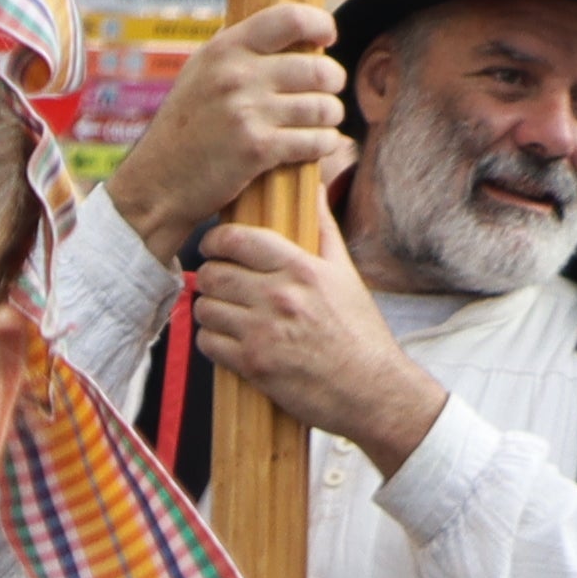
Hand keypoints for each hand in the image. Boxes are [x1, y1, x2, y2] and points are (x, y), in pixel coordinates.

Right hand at [100, 0, 352, 254]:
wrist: (156, 184)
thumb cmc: (184, 129)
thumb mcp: (199, 74)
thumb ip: (237, 50)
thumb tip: (286, 26)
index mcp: (225, 49)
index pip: (292, 18)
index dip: (321, 25)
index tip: (326, 40)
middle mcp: (236, 76)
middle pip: (320, 69)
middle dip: (332, 84)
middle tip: (326, 94)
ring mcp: (247, 112)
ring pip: (325, 108)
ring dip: (330, 118)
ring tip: (320, 123)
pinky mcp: (257, 149)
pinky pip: (318, 141)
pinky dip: (324, 145)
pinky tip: (315, 146)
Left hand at [185, 221, 454, 472]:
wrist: (371, 390)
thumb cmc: (359, 332)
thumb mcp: (345, 274)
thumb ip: (323, 229)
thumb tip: (314, 187)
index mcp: (302, 269)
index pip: (238, 240)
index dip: (216, 241)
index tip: (215, 247)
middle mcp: (280, 297)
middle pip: (213, 274)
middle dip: (210, 277)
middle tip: (217, 284)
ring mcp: (264, 332)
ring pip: (205, 308)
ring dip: (209, 310)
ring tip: (223, 313)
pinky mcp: (253, 365)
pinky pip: (207, 343)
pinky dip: (211, 341)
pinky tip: (227, 340)